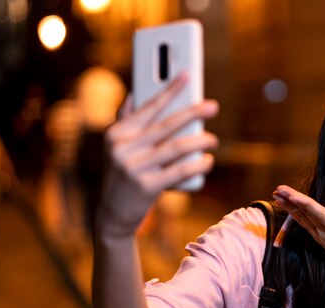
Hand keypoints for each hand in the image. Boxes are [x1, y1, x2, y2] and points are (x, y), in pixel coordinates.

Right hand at [99, 73, 218, 233]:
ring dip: (200, 141)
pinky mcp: (146, 187)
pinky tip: (207, 160)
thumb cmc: (121, 176)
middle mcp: (122, 148)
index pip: (148, 107)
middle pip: (166, 125)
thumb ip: (124, 122)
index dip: (169, 90)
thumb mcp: (115, 149)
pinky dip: (198, 164)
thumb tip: (134, 94)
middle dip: (193, 113)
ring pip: (177, 147)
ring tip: (212, 139)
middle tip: (213, 107)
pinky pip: (180, 171)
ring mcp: (133, 168)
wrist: (111, 215)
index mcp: (116, 133)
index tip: (187, 76)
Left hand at [272, 185, 324, 272]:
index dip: (305, 204)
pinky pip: (302, 219)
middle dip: (292, 200)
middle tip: (278, 189)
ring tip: (276, 192)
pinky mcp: (316, 233)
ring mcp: (318, 233)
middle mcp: (324, 230)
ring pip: (301, 215)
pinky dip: (291, 210)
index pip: (319, 214)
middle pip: (306, 212)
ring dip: (288, 204)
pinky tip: (283, 203)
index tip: (292, 196)